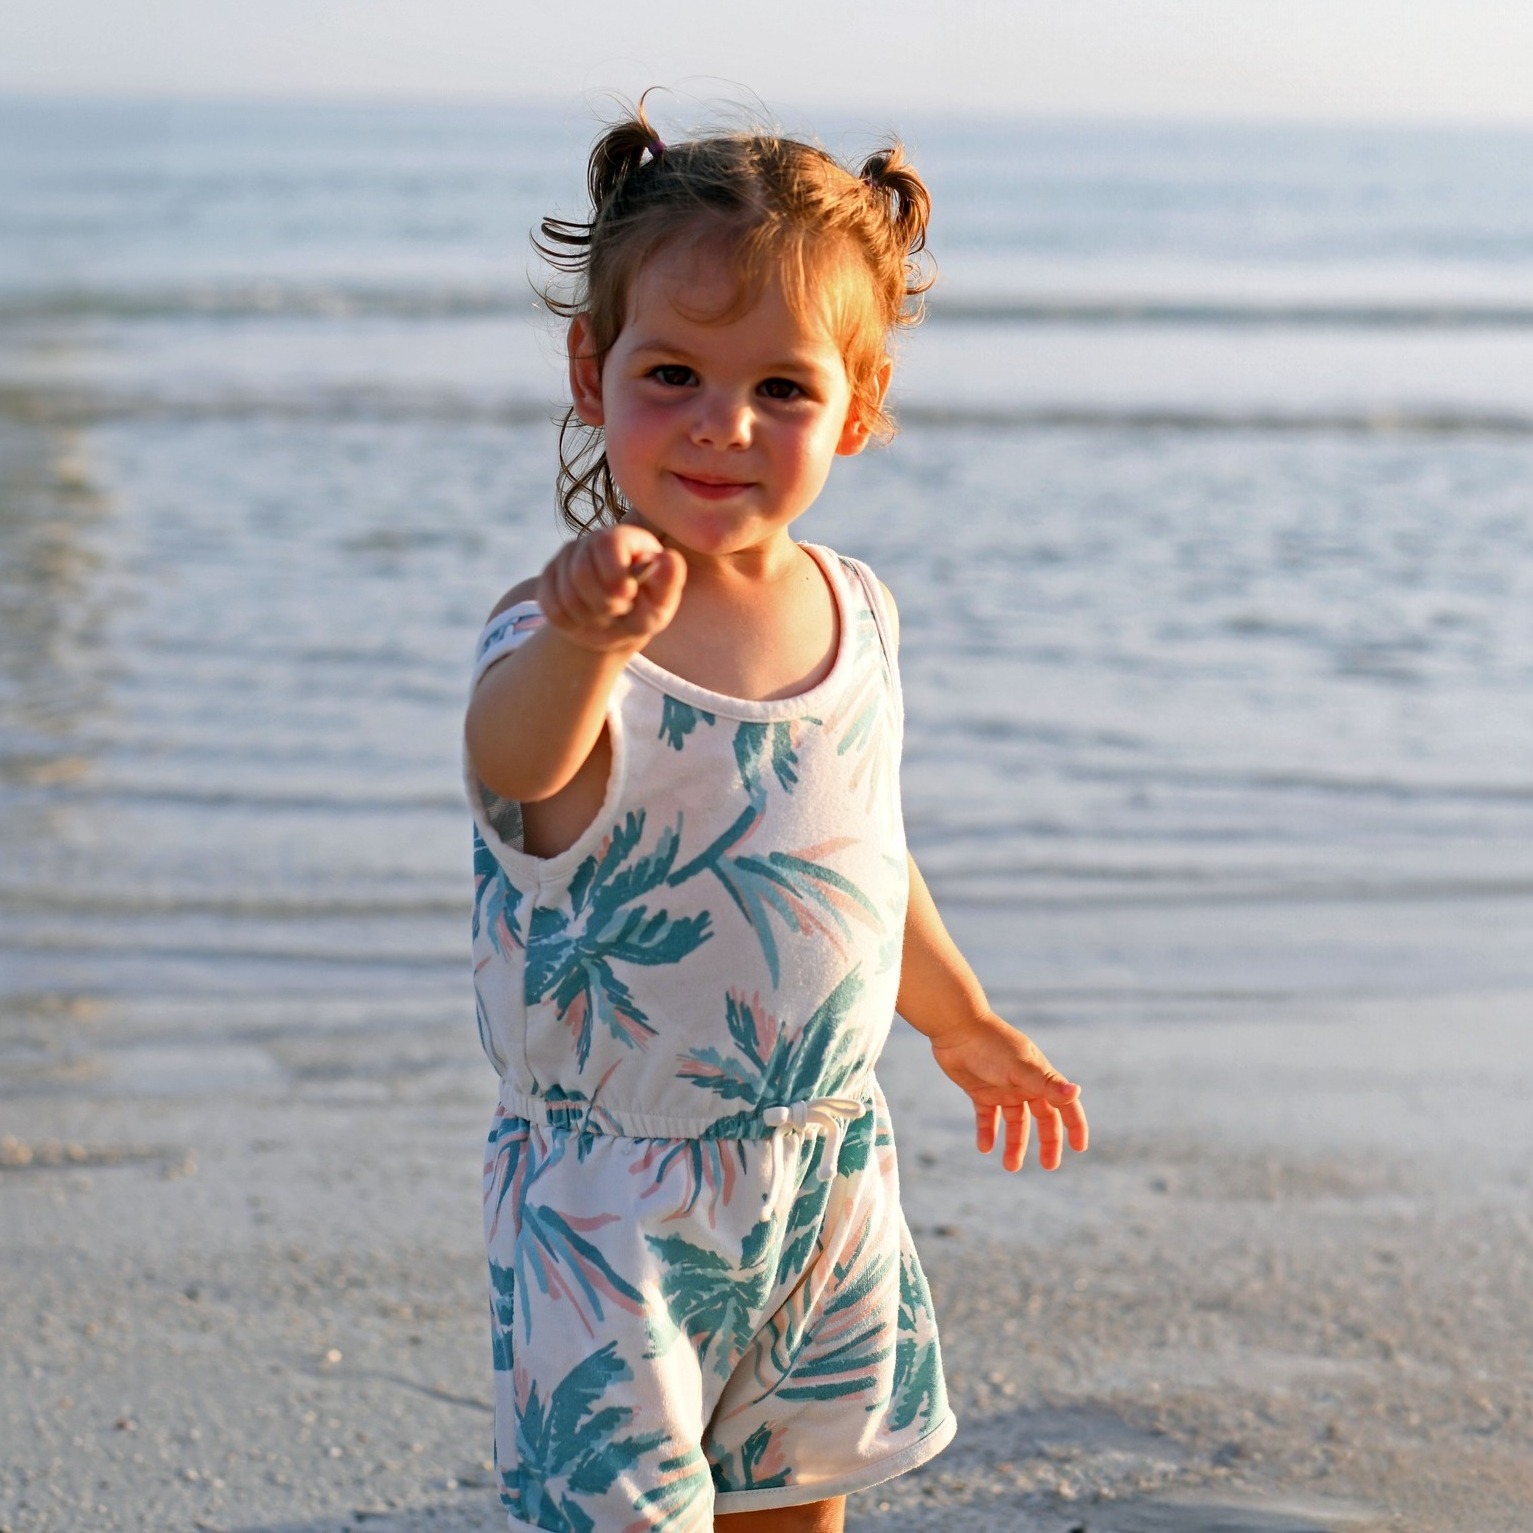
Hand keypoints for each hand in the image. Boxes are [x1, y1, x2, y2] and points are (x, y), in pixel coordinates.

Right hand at [537, 524, 684, 653]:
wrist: (614, 629)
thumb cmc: (644, 612)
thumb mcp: (661, 605)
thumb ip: (668, 582)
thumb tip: (669, 558)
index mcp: (628, 539)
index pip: (609, 542)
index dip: (614, 573)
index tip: (627, 596)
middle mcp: (595, 540)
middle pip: (581, 570)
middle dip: (601, 602)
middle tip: (619, 610)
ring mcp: (569, 556)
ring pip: (565, 590)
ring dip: (587, 615)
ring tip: (604, 616)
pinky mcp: (549, 576)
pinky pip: (550, 604)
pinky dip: (570, 622)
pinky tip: (584, 619)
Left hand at [929, 1013, 1088, 1171]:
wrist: (956, 1028)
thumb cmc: (992, 1045)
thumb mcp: (1021, 1067)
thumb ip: (1046, 1083)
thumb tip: (1076, 1092)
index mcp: (1039, 1077)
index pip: (1063, 1105)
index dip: (1074, 1125)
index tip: (1079, 1148)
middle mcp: (1024, 1084)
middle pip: (1042, 1118)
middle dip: (1047, 1142)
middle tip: (1050, 1166)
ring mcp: (1003, 1089)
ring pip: (1014, 1123)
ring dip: (1015, 1144)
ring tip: (1010, 1167)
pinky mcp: (980, 1091)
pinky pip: (987, 1118)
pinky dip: (987, 1133)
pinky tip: (984, 1148)